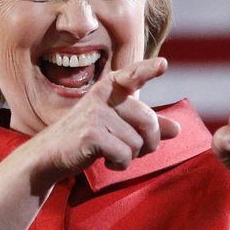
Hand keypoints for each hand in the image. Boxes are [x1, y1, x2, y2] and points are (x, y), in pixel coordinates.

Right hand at [30, 56, 180, 179]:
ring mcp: (96, 113)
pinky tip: (106, 161)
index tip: (164, 64)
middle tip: (136, 151)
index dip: (149, 70)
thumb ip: (148, 126)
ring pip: (137, 142)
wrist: (51, 153)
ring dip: (130, 157)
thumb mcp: (119, 127)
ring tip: (112, 153)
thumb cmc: (89, 138)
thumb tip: (178, 129)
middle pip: (148, 120)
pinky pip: (124, 154)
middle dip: (150, 143)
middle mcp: (103, 95)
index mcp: (111, 87)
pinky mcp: (91, 134)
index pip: (133, 75)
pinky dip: (119, 164)